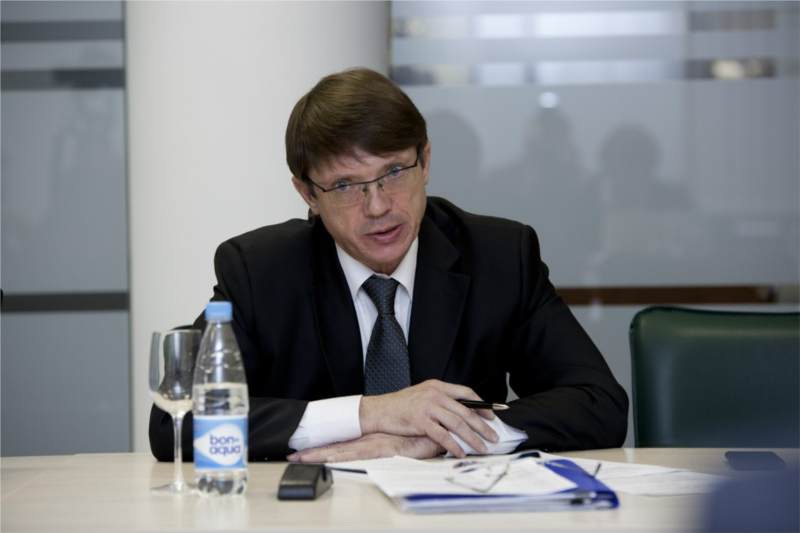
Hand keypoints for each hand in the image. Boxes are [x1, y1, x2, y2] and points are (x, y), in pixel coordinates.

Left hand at [286, 433, 443, 462]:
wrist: (436, 430)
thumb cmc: (419, 437)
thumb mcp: (399, 444)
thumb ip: (388, 446)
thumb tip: (380, 450)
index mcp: (368, 439)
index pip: (340, 444)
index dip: (320, 447)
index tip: (301, 452)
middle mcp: (366, 440)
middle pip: (334, 447)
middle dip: (312, 452)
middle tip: (291, 456)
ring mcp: (372, 444)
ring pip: (339, 451)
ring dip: (319, 455)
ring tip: (299, 459)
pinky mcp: (380, 449)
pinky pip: (356, 455)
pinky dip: (340, 457)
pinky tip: (326, 460)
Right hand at [359, 379, 498, 457]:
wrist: (379, 410)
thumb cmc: (400, 405)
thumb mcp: (422, 395)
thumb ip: (440, 400)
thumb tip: (460, 414)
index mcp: (437, 386)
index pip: (466, 393)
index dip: (482, 405)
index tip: (492, 415)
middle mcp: (435, 394)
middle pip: (466, 411)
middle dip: (483, 425)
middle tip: (494, 436)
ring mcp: (428, 407)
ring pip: (458, 424)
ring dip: (472, 438)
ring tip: (482, 447)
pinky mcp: (421, 421)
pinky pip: (443, 435)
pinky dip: (454, 446)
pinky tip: (460, 452)